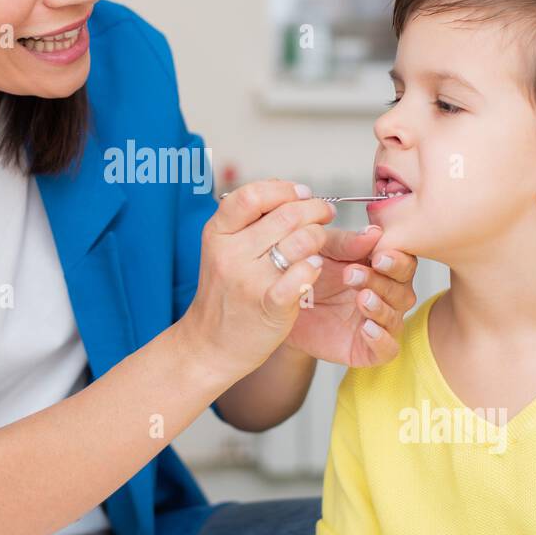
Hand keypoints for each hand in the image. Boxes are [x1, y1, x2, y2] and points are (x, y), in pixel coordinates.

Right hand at [177, 180, 334, 386]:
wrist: (210, 345)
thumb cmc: (225, 294)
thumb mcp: (222, 250)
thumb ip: (248, 222)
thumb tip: (287, 192)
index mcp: (217, 233)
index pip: (252, 195)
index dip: (284, 189)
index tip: (302, 193)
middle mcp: (230, 253)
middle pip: (285, 215)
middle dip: (314, 210)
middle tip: (324, 214)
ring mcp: (248, 279)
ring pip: (300, 241)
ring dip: (319, 237)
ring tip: (319, 243)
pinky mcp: (268, 304)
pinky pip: (302, 274)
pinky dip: (314, 267)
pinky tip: (314, 268)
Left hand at [284, 223, 417, 366]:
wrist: (281, 305)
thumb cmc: (307, 271)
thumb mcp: (322, 250)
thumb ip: (346, 242)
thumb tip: (374, 233)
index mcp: (382, 267)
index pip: (403, 262)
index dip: (395, 260)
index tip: (377, 256)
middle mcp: (387, 295)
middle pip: (403, 290)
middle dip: (381, 281)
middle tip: (351, 274)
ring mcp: (379, 323)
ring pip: (396, 317)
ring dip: (380, 307)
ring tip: (361, 298)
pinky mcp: (368, 349)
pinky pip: (387, 348)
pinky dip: (382, 339)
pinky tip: (367, 328)